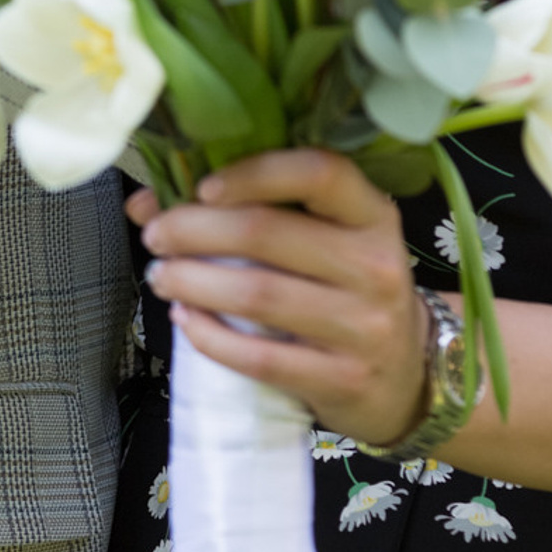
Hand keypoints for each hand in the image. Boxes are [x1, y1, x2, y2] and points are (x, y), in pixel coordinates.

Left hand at [132, 149, 430, 446]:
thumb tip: (146, 202)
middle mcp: (375, 265)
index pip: (320, 173)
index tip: (203, 186)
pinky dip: (211, 337)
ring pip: (258, 294)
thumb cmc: (350, 291)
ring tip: (161, 275)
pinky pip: (261, 357)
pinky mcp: (342, 379)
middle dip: (195, 230)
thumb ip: (251, 209)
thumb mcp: (327, 241)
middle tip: (157, 235)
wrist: (405, 376)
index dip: (255, 173)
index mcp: (373, 215)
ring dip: (192, 281)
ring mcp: (362, 326)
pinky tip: (186, 319)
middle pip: (268, 233)